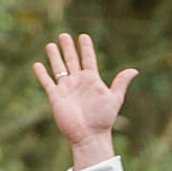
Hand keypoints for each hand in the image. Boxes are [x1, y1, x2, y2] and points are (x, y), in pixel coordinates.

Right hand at [32, 33, 136, 169]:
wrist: (89, 135)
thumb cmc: (103, 119)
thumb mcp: (114, 98)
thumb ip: (121, 83)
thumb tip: (134, 70)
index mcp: (92, 80)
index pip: (88, 59)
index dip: (86, 48)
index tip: (83, 36)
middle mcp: (78, 82)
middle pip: (72, 60)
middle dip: (68, 48)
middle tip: (64, 35)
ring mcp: (66, 89)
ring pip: (59, 68)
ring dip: (54, 56)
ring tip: (51, 45)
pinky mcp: (56, 97)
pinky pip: (47, 82)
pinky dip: (41, 74)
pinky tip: (37, 65)